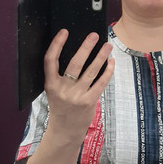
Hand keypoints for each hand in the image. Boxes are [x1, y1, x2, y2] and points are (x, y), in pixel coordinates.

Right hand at [44, 29, 113, 143]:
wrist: (65, 131)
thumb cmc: (61, 108)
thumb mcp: (54, 92)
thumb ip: (61, 77)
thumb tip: (80, 55)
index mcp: (50, 84)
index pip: (50, 60)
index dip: (56, 44)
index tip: (64, 32)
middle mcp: (63, 89)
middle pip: (75, 63)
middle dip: (85, 47)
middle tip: (94, 35)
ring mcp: (77, 96)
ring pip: (91, 71)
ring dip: (101, 56)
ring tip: (107, 45)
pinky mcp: (89, 102)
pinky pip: (100, 83)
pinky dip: (107, 71)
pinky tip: (111, 62)